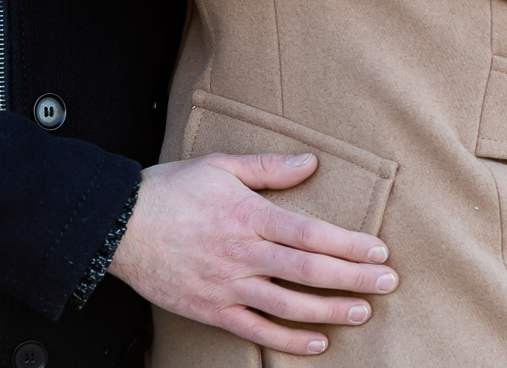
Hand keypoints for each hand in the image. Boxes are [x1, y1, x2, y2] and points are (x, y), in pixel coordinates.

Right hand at [108, 152, 399, 356]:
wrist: (119, 226)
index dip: (350, 244)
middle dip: (355, 278)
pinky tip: (318, 342)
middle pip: (310, 271)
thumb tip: (311, 163)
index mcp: (249, 215)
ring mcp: (228, 286)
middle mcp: (243, 254)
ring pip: (290, 305)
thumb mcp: (220, 166)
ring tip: (362, 311)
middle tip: (388, 282)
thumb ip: (268, 168)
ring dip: (331, 310)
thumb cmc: (170, 191)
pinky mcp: (212, 310)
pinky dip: (291, 340)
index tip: (378, 250)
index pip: (312, 233)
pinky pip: (258, 330)